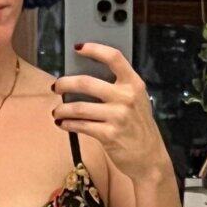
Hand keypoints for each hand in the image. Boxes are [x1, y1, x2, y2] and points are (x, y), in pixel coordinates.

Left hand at [52, 42, 169, 182]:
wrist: (150, 158)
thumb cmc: (139, 128)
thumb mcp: (137, 101)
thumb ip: (119, 88)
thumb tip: (84, 79)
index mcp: (134, 84)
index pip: (114, 58)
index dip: (94, 49)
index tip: (78, 48)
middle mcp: (126, 97)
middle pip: (86, 82)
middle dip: (65, 83)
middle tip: (56, 87)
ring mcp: (118, 116)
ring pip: (79, 107)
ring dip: (62, 109)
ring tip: (57, 112)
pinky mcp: (109, 134)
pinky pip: (81, 125)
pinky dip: (68, 124)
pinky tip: (63, 123)